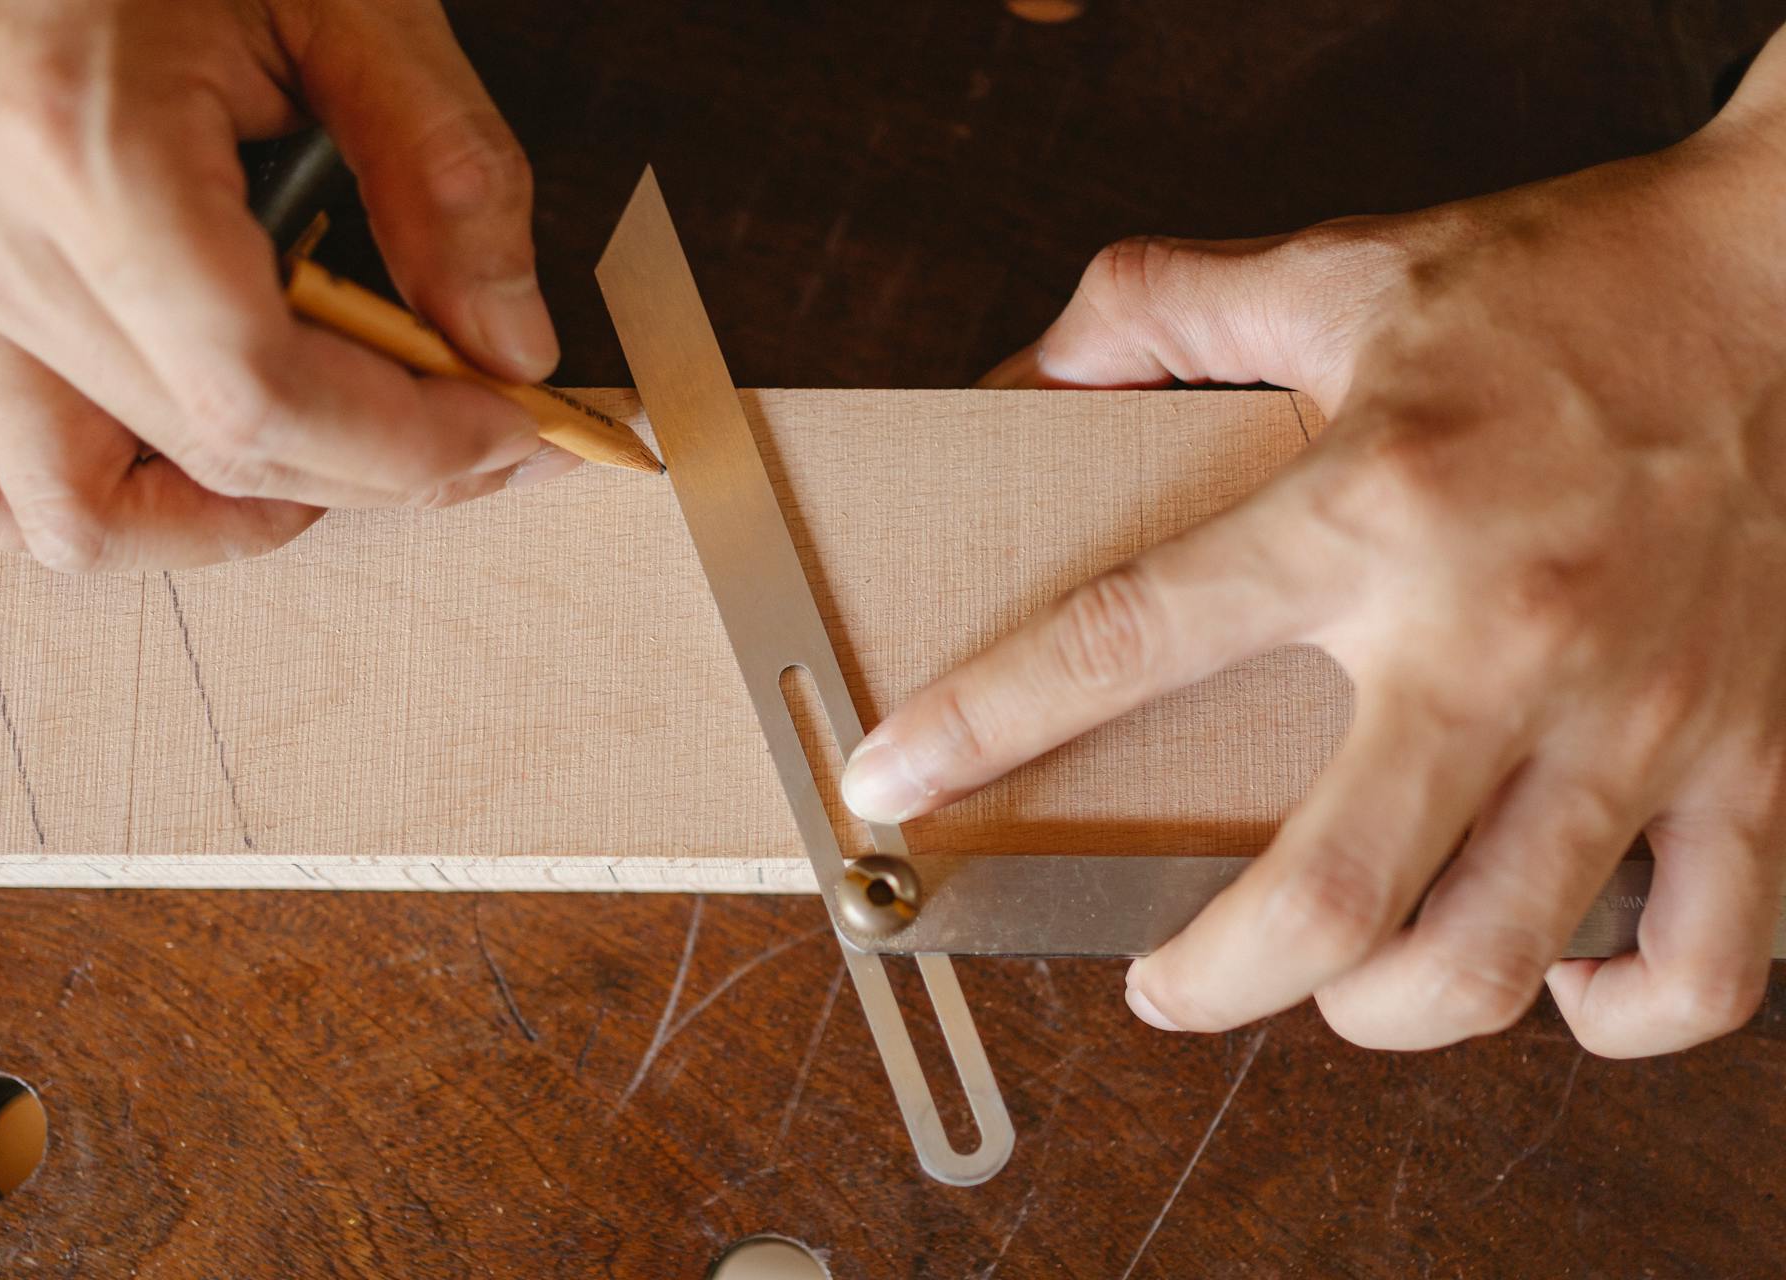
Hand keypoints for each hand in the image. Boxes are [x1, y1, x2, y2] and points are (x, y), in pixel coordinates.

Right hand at [0, 0, 577, 571]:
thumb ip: (445, 172)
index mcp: (87, 155)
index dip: (414, 447)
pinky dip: (96, 503)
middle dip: (384, 474)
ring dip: (237, 518)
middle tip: (492, 436)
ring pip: (81, 512)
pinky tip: (199, 467)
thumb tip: (512, 346)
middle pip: (211, 454)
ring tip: (349, 461)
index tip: (519, 426)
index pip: (261, 397)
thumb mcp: (351, 4)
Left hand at [842, 32, 1785, 1057]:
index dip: (985, 722)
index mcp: (1373, 509)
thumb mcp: (1340, 270)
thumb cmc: (1572, 282)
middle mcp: (1497, 634)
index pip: (1130, 640)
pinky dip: (1615, 1014)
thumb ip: (1161, 307)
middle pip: (1326, 893)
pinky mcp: (1754, 755)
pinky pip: (1702, 961)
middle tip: (1157, 983)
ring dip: (1373, 1014)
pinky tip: (1544, 978)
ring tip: (1323, 986)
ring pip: (1489, 959)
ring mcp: (1634, 715)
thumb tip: (1029, 369)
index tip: (896, 781)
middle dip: (1205, 979)